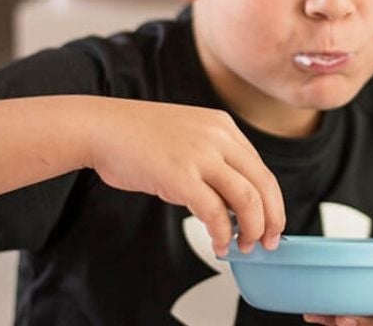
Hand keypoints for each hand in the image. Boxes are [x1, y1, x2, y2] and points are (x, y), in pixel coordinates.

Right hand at [86, 98, 284, 255]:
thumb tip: (234, 201)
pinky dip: (222, 233)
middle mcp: (218, 137)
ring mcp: (200, 155)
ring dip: (253, 229)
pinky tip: (218, 244)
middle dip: (272, 219)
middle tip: (269, 242)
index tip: (271, 224)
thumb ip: (214, 160)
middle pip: (264, 184)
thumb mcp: (189, 136)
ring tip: (244, 246)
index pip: (263, 170)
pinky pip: (215, 211)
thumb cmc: (137, 137)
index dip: (272, 203)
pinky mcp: (180, 175)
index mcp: (223, 127)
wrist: (100, 127)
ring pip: (247, 199)